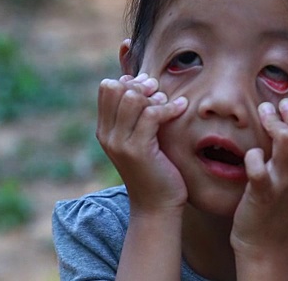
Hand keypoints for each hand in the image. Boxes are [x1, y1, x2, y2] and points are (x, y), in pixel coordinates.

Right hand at [96, 73, 188, 214]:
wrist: (156, 207)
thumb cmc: (155, 171)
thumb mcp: (141, 140)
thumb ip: (138, 116)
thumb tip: (146, 83)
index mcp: (105, 130)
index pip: (106, 88)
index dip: (129, 81)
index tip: (149, 89)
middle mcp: (108, 135)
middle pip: (117, 88)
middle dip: (141, 85)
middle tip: (159, 93)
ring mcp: (120, 143)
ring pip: (133, 98)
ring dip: (155, 96)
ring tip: (169, 104)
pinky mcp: (138, 150)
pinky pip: (152, 114)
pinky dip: (169, 107)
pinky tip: (182, 108)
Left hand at [230, 98, 287, 256]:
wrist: (267, 247)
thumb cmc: (285, 216)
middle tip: (281, 105)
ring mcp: (284, 184)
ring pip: (286, 139)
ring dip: (274, 122)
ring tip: (264, 113)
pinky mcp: (262, 192)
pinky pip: (258, 165)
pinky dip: (253, 154)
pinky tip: (252, 154)